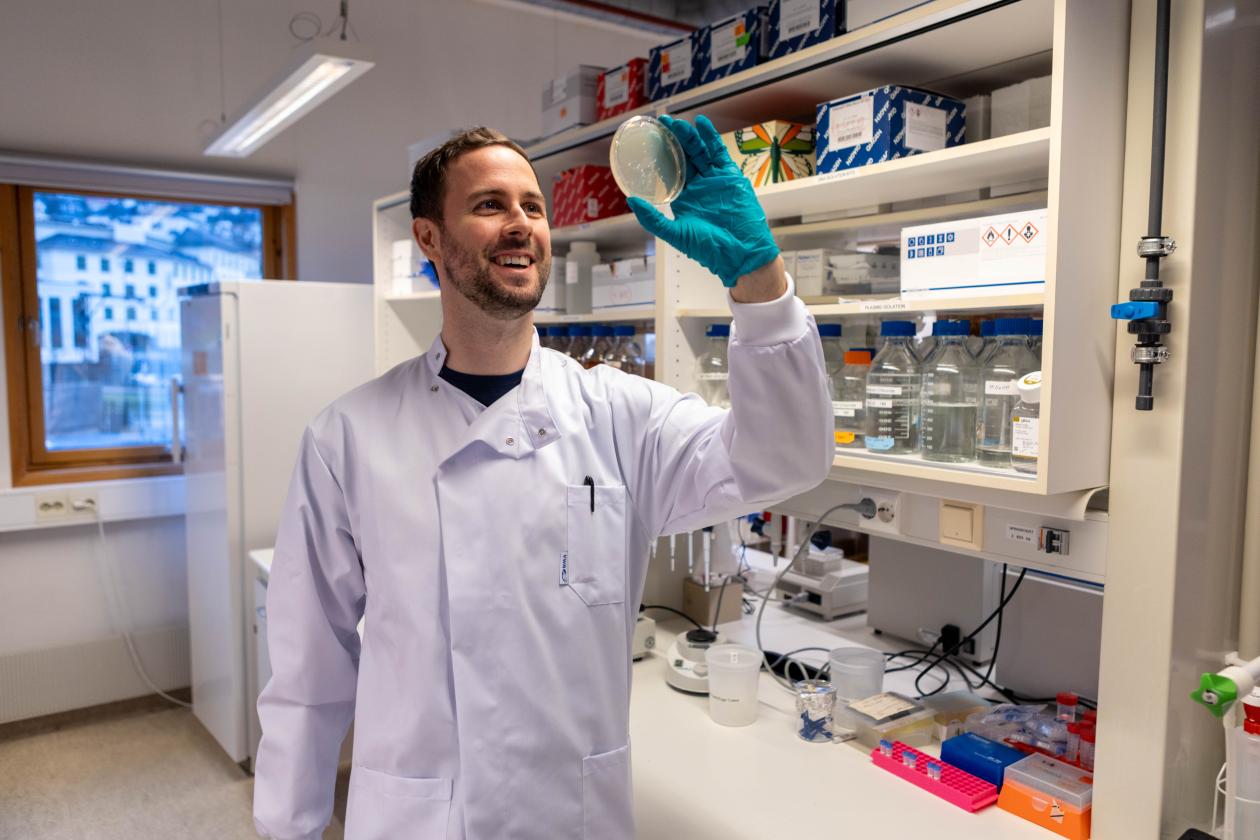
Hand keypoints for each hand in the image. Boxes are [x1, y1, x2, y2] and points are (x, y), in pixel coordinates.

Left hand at [626, 114, 779, 287]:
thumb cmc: (709, 248)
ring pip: (700, 152)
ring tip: (676, 123)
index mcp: (684, 198)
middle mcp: (698, 186)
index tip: (650, 140)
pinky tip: (702, 124)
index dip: (661, 156)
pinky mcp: (730, 176)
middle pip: (684, 157)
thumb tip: (632, 200)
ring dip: (689, 136)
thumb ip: (653, 219)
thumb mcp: (675, 234)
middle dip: (674, 140)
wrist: (740, 253)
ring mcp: (715, 180)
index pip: (670, 171)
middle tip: (662, 123)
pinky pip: (719, 153)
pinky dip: (711, 138)